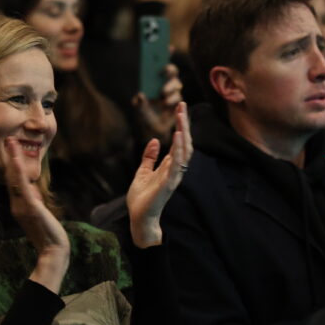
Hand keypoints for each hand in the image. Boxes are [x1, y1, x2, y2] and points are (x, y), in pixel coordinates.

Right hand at [5, 137, 70, 292]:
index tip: (11, 148)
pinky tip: (16, 162)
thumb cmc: (47, 234)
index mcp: (19, 205)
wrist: (52, 249)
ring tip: (11, 144)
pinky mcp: (30, 208)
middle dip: (10, 157)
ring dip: (13, 160)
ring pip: (15, 179)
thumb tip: (32, 191)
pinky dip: (18, 174)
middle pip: (11, 176)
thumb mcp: (39, 213)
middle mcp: (18, 204)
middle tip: (9, 138)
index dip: (11, 164)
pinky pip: (22, 188)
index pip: (13, 181)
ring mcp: (22, 206)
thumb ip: (33, 202)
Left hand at [126, 102, 192, 247]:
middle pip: (185, 143)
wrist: (138, 218)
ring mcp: (173, 177)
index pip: (179, 142)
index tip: (180, 108)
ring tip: (181, 117)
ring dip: (184, 134)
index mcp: (170, 166)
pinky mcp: (168, 184)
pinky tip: (178, 138)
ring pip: (184, 152)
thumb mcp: (143, 172)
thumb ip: (149, 157)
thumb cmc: (142, 198)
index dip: (181, 125)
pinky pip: (177, 166)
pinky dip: (179, 151)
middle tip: (182, 105)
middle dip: (184, 124)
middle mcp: (175, 170)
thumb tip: (156, 140)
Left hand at [132, 62, 182, 142]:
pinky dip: (172, 100)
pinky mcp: (178, 102)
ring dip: (170, 88)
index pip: (161, 65)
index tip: (167, 47)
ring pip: (177, 84)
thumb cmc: (145, 115)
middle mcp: (165, 84)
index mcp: (155, 81)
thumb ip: (139, 103)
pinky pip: (178, 97)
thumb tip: (140, 96)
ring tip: (162, 95)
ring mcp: (173, 93)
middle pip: (173, 72)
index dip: (166, 54)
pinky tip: (165, 105)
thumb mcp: (139, 108)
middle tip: (164, 71)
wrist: (153, 129)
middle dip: (170, 70)